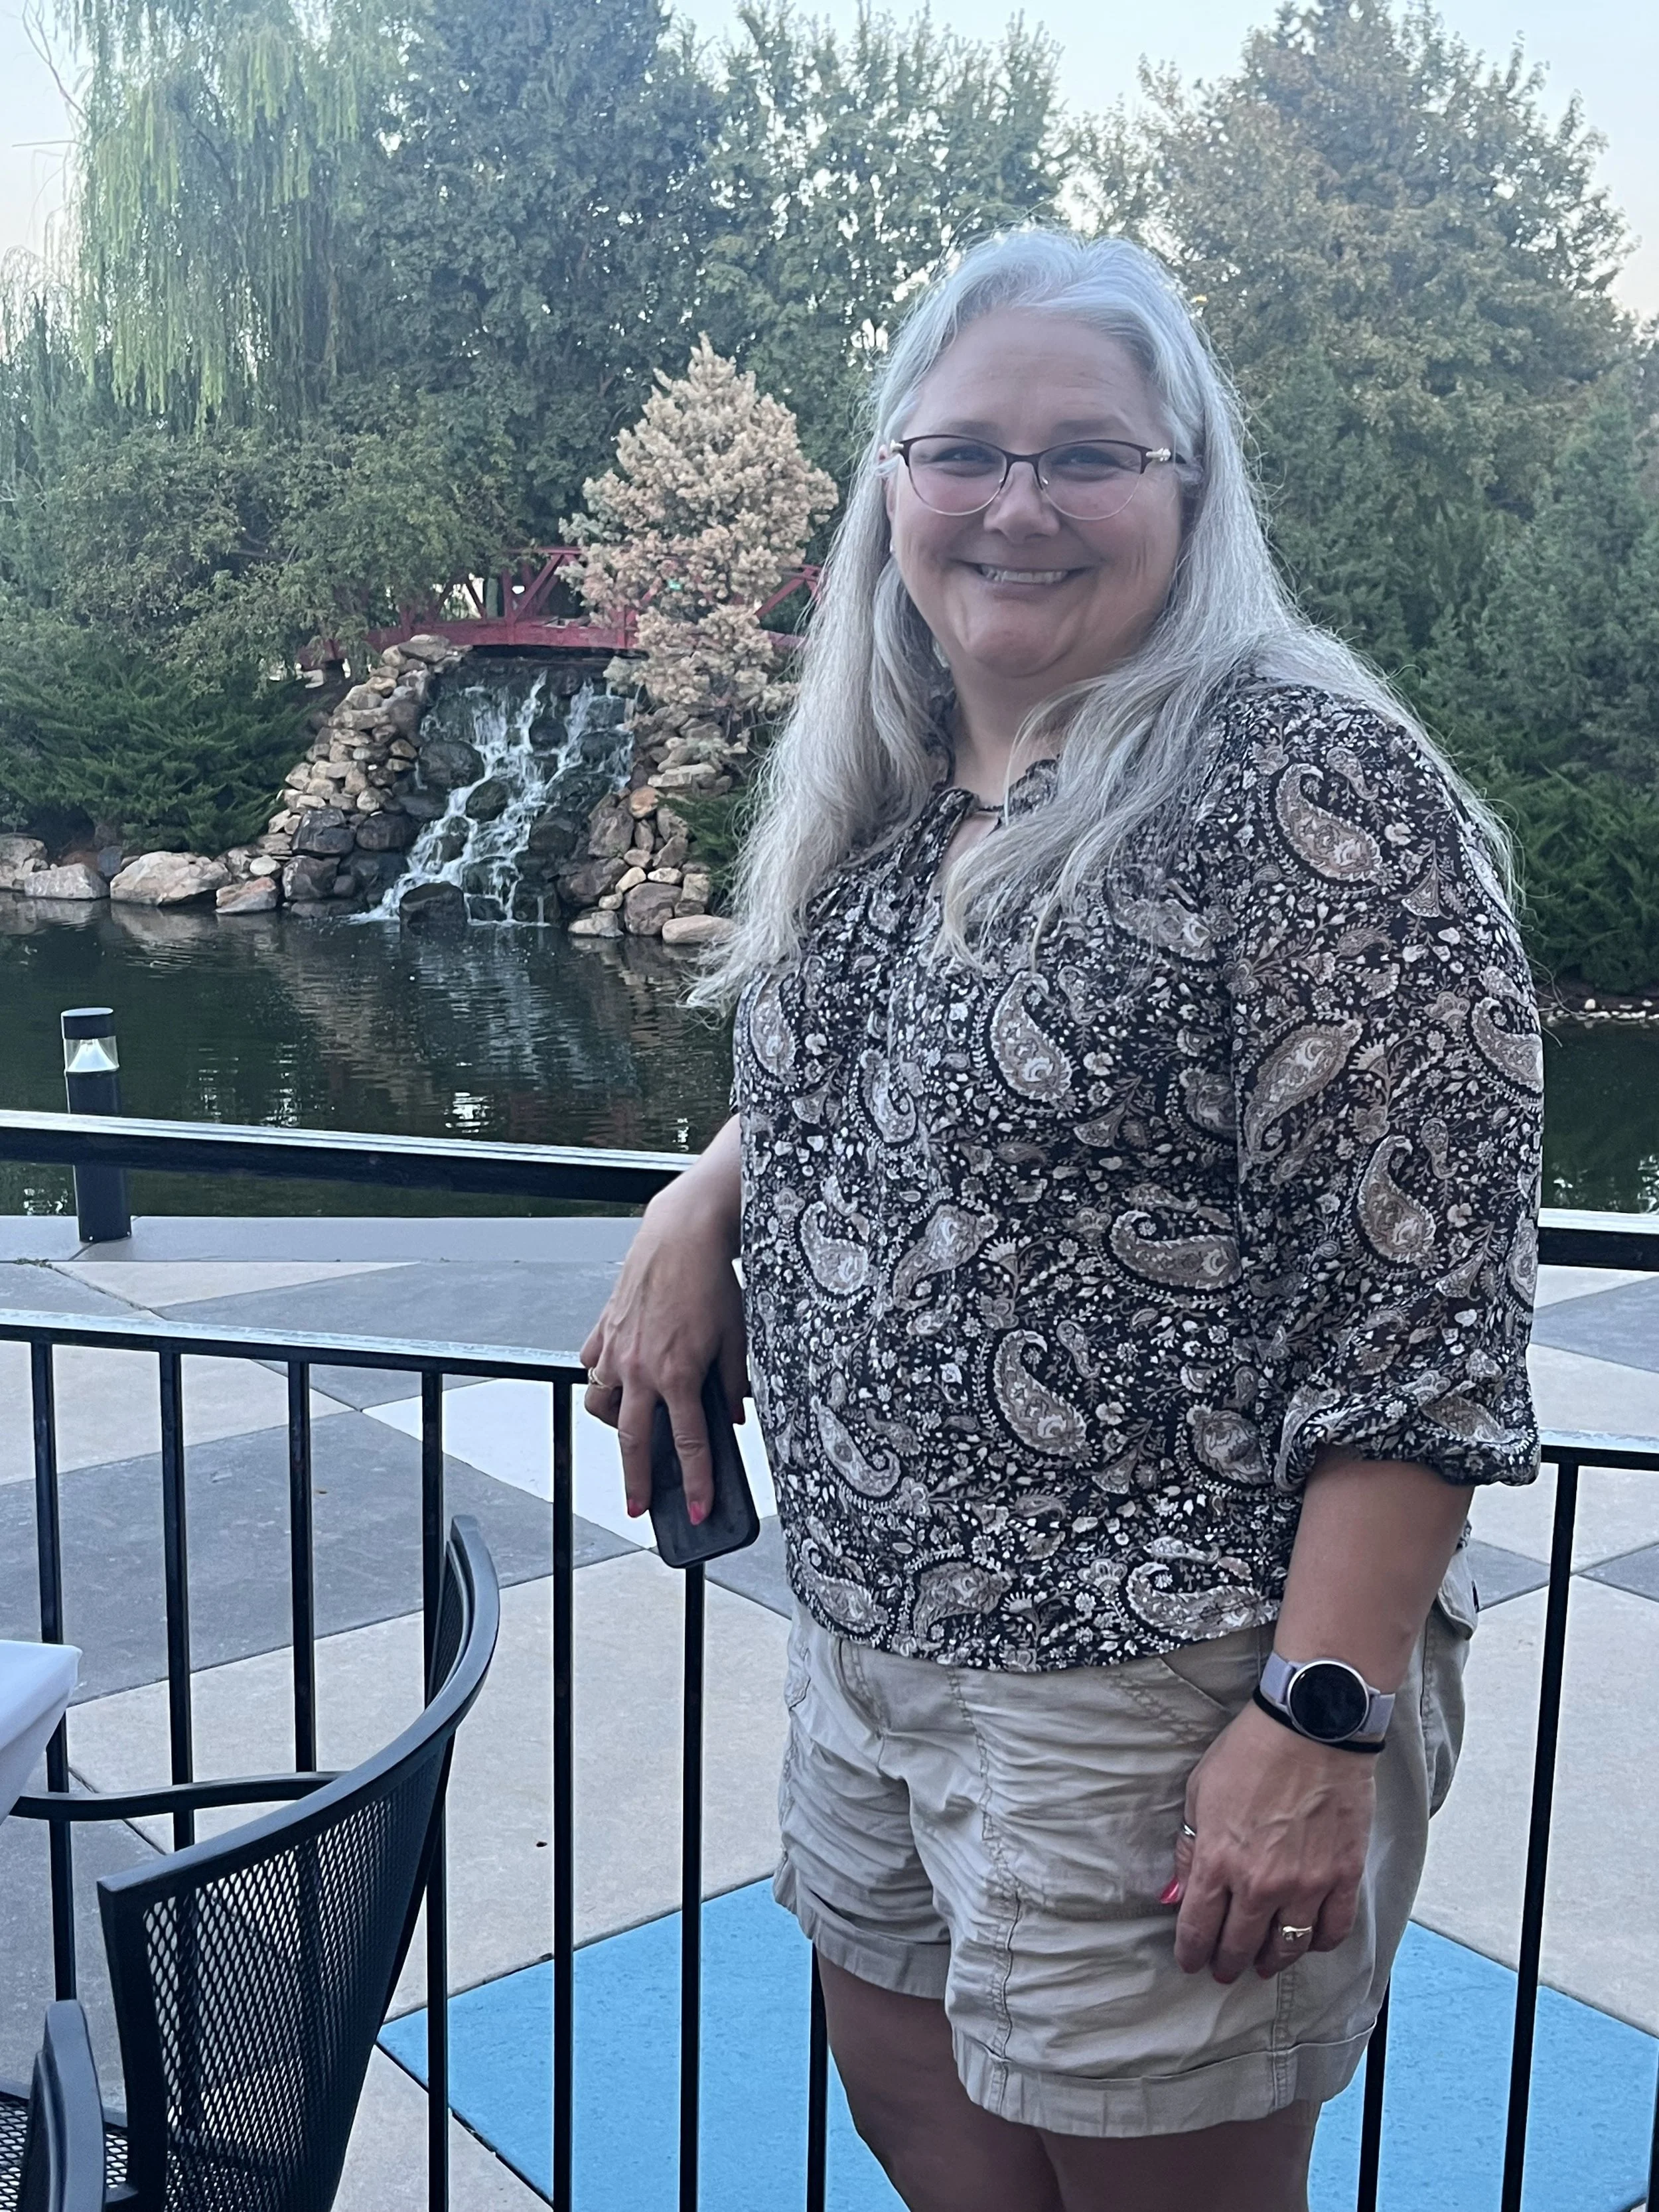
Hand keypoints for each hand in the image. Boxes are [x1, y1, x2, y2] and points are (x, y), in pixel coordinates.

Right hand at [578, 1167, 747, 1527]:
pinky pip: (593, 1366)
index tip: (700, 1510)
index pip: (688, 1445)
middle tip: (639, 1507)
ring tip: (628, 1432)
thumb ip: (735, 1385)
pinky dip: (601, 1377)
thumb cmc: (713, 1281)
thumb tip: (734, 1420)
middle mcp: (641, 1368)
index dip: (697, 1484)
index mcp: (678, 1375)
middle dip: (637, 1481)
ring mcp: (616, 1350)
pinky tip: (616, 1378)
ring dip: (612, 1425)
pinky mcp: (604, 1328)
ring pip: (602, 1404)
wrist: (681, 1233)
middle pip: (633, 1440)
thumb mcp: (738, 1336)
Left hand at [1167, 1701, 1376, 1983]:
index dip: (1190, 1952)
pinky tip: (1308, 1942)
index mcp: (1218, 1861)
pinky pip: (1333, 1930)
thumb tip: (1177, 1889)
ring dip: (1272, 1962)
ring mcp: (1305, 1884)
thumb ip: (1188, 1847)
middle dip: (1227, 1964)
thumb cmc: (1250, 1752)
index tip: (1190, 1961)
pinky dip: (1319, 1943)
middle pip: (1240, 1945)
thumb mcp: (1199, 1792)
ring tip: (1264, 1966)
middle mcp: (1260, 1883)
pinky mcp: (1343, 1876)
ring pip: (1287, 1948)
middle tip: (1224, 1971)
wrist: (1311, 1727)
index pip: (1197, 1927)